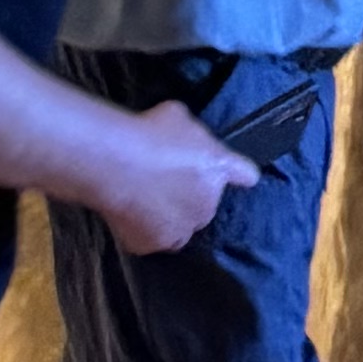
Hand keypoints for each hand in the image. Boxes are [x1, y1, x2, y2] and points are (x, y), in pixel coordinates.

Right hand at [94, 99, 257, 258]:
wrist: (116, 164)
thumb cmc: (148, 133)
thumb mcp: (179, 117)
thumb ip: (191, 136)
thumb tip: (184, 140)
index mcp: (218, 168)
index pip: (246, 175)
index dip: (240, 174)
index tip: (240, 176)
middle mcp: (208, 203)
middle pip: (206, 202)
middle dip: (191, 194)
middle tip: (165, 180)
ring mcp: (183, 229)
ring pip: (182, 226)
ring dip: (172, 216)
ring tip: (147, 199)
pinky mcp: (157, 245)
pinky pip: (155, 238)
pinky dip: (146, 229)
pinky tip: (132, 212)